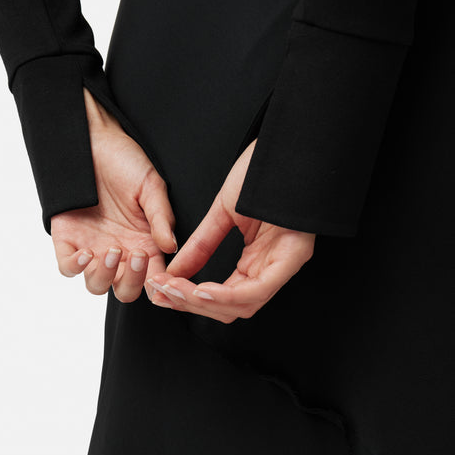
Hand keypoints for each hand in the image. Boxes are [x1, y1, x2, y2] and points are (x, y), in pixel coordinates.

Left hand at [50, 87, 176, 301]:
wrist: (92, 140)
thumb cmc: (125, 160)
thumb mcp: (151, 187)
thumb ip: (161, 218)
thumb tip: (172, 247)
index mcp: (144, 242)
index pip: (153, 278)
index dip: (158, 284)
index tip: (162, 277)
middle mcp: (120, 250)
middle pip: (124, 290)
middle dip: (132, 283)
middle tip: (138, 257)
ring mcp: (93, 247)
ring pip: (96, 285)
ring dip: (106, 276)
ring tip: (113, 250)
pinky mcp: (67, 240)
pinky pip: (68, 268)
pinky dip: (77, 267)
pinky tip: (88, 252)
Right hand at [146, 139, 315, 322]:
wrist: (291, 146)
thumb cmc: (265, 172)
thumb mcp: (225, 212)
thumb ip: (201, 244)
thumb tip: (176, 271)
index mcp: (260, 260)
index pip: (225, 296)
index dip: (191, 299)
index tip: (164, 291)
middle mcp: (273, 267)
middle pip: (232, 308)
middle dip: (192, 305)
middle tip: (163, 294)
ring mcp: (284, 264)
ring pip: (243, 305)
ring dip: (204, 303)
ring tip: (175, 291)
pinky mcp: (292, 257)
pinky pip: (258, 290)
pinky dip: (227, 295)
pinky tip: (201, 290)